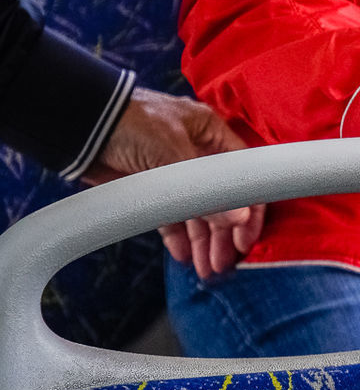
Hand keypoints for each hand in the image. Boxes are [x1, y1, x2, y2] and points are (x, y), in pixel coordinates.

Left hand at [85, 89, 265, 281]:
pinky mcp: (149, 187)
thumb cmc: (130, 123)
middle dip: (224, 232)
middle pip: (222, 198)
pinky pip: (170, 216)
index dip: (249, 208)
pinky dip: (177, 236)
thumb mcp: (174, 154)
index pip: (243, 175)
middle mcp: (197, 153)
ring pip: (197, 211)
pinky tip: (182, 254)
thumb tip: (238, 219)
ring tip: (206, 266)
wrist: (79, 124)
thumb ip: (207, 190)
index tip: (245, 238)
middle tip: (224, 261)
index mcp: (211, 133)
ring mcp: (173, 172)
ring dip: (202, 240)